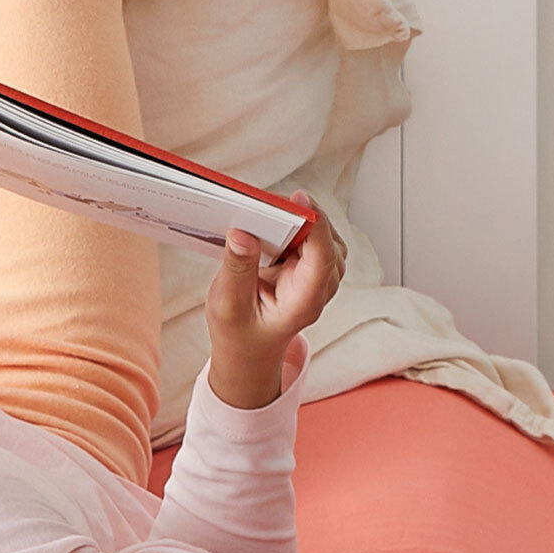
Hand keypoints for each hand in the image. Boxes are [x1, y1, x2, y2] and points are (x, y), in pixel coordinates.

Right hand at [206, 197, 339, 410]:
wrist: (249, 353)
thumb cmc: (239, 335)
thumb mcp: (228, 306)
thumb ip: (236, 269)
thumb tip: (242, 232)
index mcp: (305, 302)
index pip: (323, 257)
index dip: (315, 224)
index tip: (297, 199)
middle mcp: (320, 288)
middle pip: (326, 241)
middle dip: (303, 216)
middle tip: (270, 201)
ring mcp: (318, 278)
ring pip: (321, 236)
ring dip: (298, 220)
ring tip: (267, 210)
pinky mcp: (309, 268)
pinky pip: (310, 238)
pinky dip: (294, 226)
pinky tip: (271, 221)